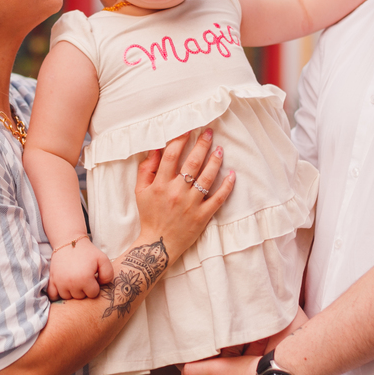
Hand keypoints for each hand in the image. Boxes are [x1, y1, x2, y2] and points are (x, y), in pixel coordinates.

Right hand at [47, 239, 113, 299]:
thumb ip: (108, 274)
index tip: (93, 277)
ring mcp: (60, 282)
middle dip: (84, 289)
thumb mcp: (103, 259)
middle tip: (83, 277)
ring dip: (72, 292)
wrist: (69, 242)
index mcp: (85, 279)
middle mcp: (71, 283)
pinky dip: (57, 294)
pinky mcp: (52, 280)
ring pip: (67, 297)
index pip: (93, 294)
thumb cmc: (87, 252)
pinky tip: (63, 287)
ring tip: (75, 280)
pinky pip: (53, 295)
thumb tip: (101, 285)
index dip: (95, 286)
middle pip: (80, 297)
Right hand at [134, 129, 233, 258]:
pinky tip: (232, 174)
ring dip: (215, 162)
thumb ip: (147, 169)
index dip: (180, 140)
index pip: (171, 156)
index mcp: (161, 184)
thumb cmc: (150, 215)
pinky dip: (227, 186)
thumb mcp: (141, 191)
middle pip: (192, 163)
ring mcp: (191, 204)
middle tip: (209, 132)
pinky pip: (218, 199)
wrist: (158, 245)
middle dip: (202, 145)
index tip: (188, 129)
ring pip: (206, 178)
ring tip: (220, 149)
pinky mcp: (202, 216)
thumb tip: (155, 148)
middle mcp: (177, 192)